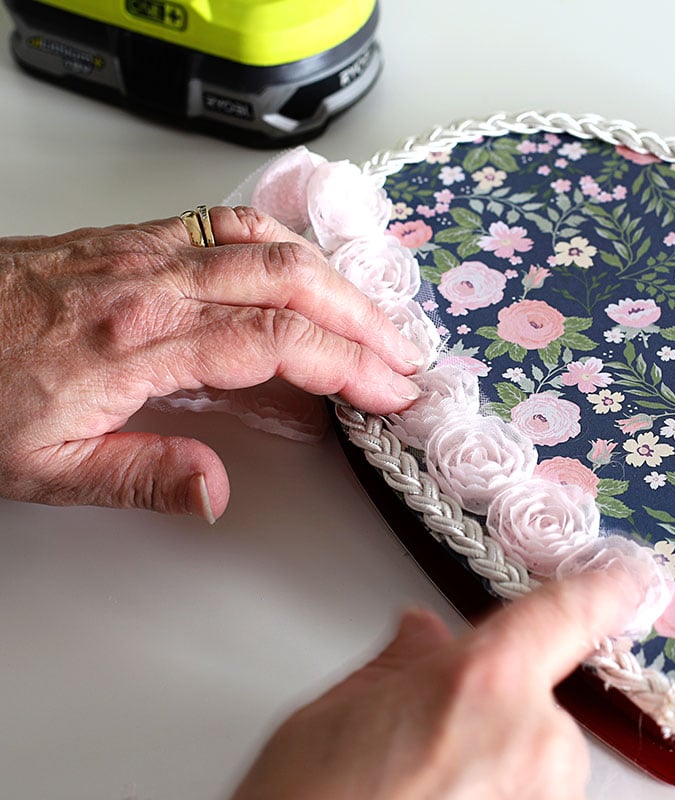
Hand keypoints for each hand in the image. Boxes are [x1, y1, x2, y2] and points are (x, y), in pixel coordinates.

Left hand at [0, 207, 423, 519]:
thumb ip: (141, 477)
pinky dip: (285, 246)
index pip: (277, 344)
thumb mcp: (45, 465)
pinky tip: (304, 270)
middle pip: (291, 283)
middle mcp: (151, 284)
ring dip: (334, 281)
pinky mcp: (134, 238)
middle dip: (364, 320)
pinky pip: (229, 225)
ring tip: (372, 318)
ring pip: (269, 245)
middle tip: (404, 357)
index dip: (349, 365)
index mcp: (137, 343)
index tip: (390, 390)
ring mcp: (145, 251)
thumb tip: (215, 492)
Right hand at [231, 568, 641, 799]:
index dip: (605, 587)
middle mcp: (536, 740)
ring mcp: (548, 799)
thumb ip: (400, 666)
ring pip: (537, 758)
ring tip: (423, 793)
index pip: (569, 612)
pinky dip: (499, 797)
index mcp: (485, 682)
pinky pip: (535, 795)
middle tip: (427, 741)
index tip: (627, 574)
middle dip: (493, 710)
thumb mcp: (333, 717)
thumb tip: (425, 635)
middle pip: (538, 700)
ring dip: (496, 765)